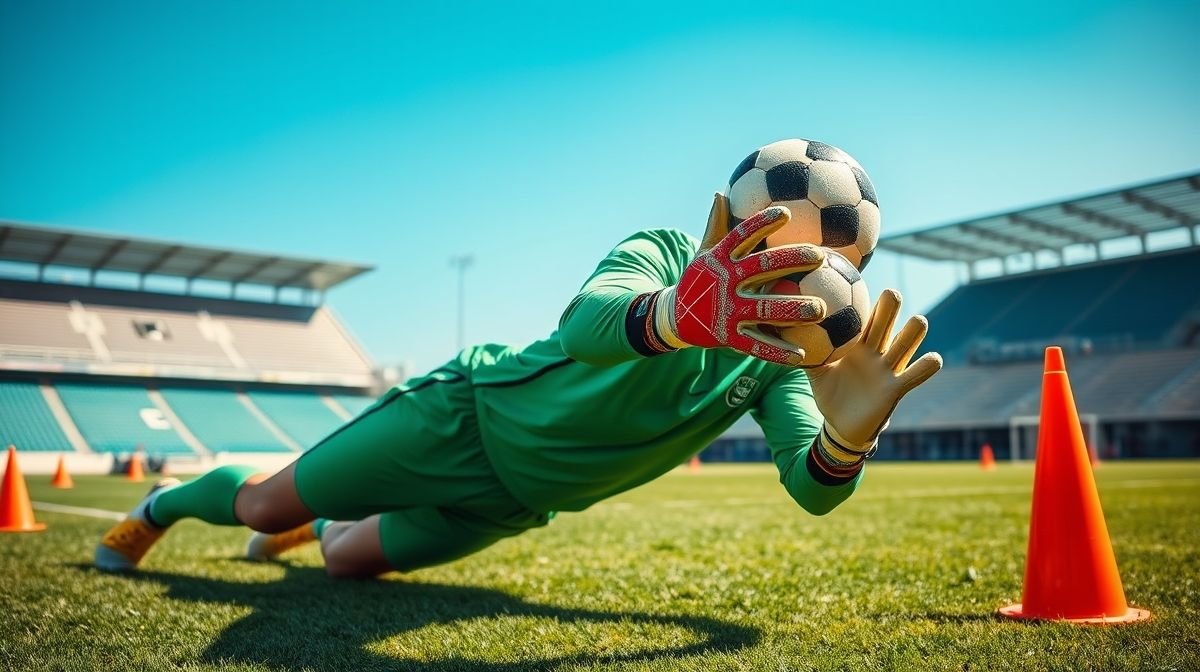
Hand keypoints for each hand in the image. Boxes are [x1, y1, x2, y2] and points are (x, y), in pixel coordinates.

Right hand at [652, 205, 829, 365]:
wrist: (674, 317)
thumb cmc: (699, 280)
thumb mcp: (703, 252)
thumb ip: (716, 225)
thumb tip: (720, 193)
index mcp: (720, 259)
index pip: (742, 236)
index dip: (762, 223)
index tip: (786, 213)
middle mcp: (724, 282)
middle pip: (761, 267)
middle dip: (792, 260)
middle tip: (820, 256)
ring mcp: (726, 310)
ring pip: (764, 309)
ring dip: (793, 308)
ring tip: (821, 309)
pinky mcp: (727, 336)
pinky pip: (756, 345)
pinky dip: (777, 352)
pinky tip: (802, 356)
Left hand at [806, 289, 941, 466]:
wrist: (841, 426)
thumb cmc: (830, 394)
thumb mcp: (815, 372)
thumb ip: (804, 353)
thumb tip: (781, 331)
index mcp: (855, 344)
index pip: (862, 317)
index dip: (864, 301)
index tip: (860, 282)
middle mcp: (875, 351)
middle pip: (886, 323)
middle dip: (891, 308)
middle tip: (891, 294)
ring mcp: (888, 368)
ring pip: (905, 344)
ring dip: (913, 334)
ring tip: (918, 321)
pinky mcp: (897, 388)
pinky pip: (916, 374)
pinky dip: (927, 366)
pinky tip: (933, 358)